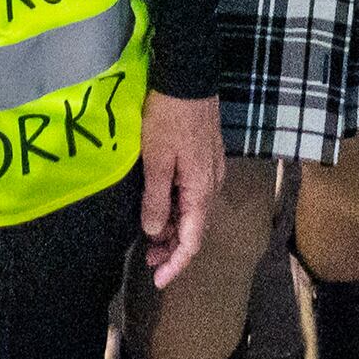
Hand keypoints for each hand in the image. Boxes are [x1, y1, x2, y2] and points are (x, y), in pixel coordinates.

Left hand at [136, 91, 224, 289]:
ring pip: (194, 212)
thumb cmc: (169, 118)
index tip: (158, 281)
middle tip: (147, 259)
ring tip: (150, 237)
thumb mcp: (155, 160)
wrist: (188, 77)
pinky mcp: (205, 159)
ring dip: (174, 229)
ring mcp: (210, 171)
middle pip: (196, 229)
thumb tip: (155, 233)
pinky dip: (177, 210)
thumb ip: (156, 200)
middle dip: (173, 249)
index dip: (176, 264)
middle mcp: (212, 186)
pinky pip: (193, 196)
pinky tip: (161, 208)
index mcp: (201, 191)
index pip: (192, 240)